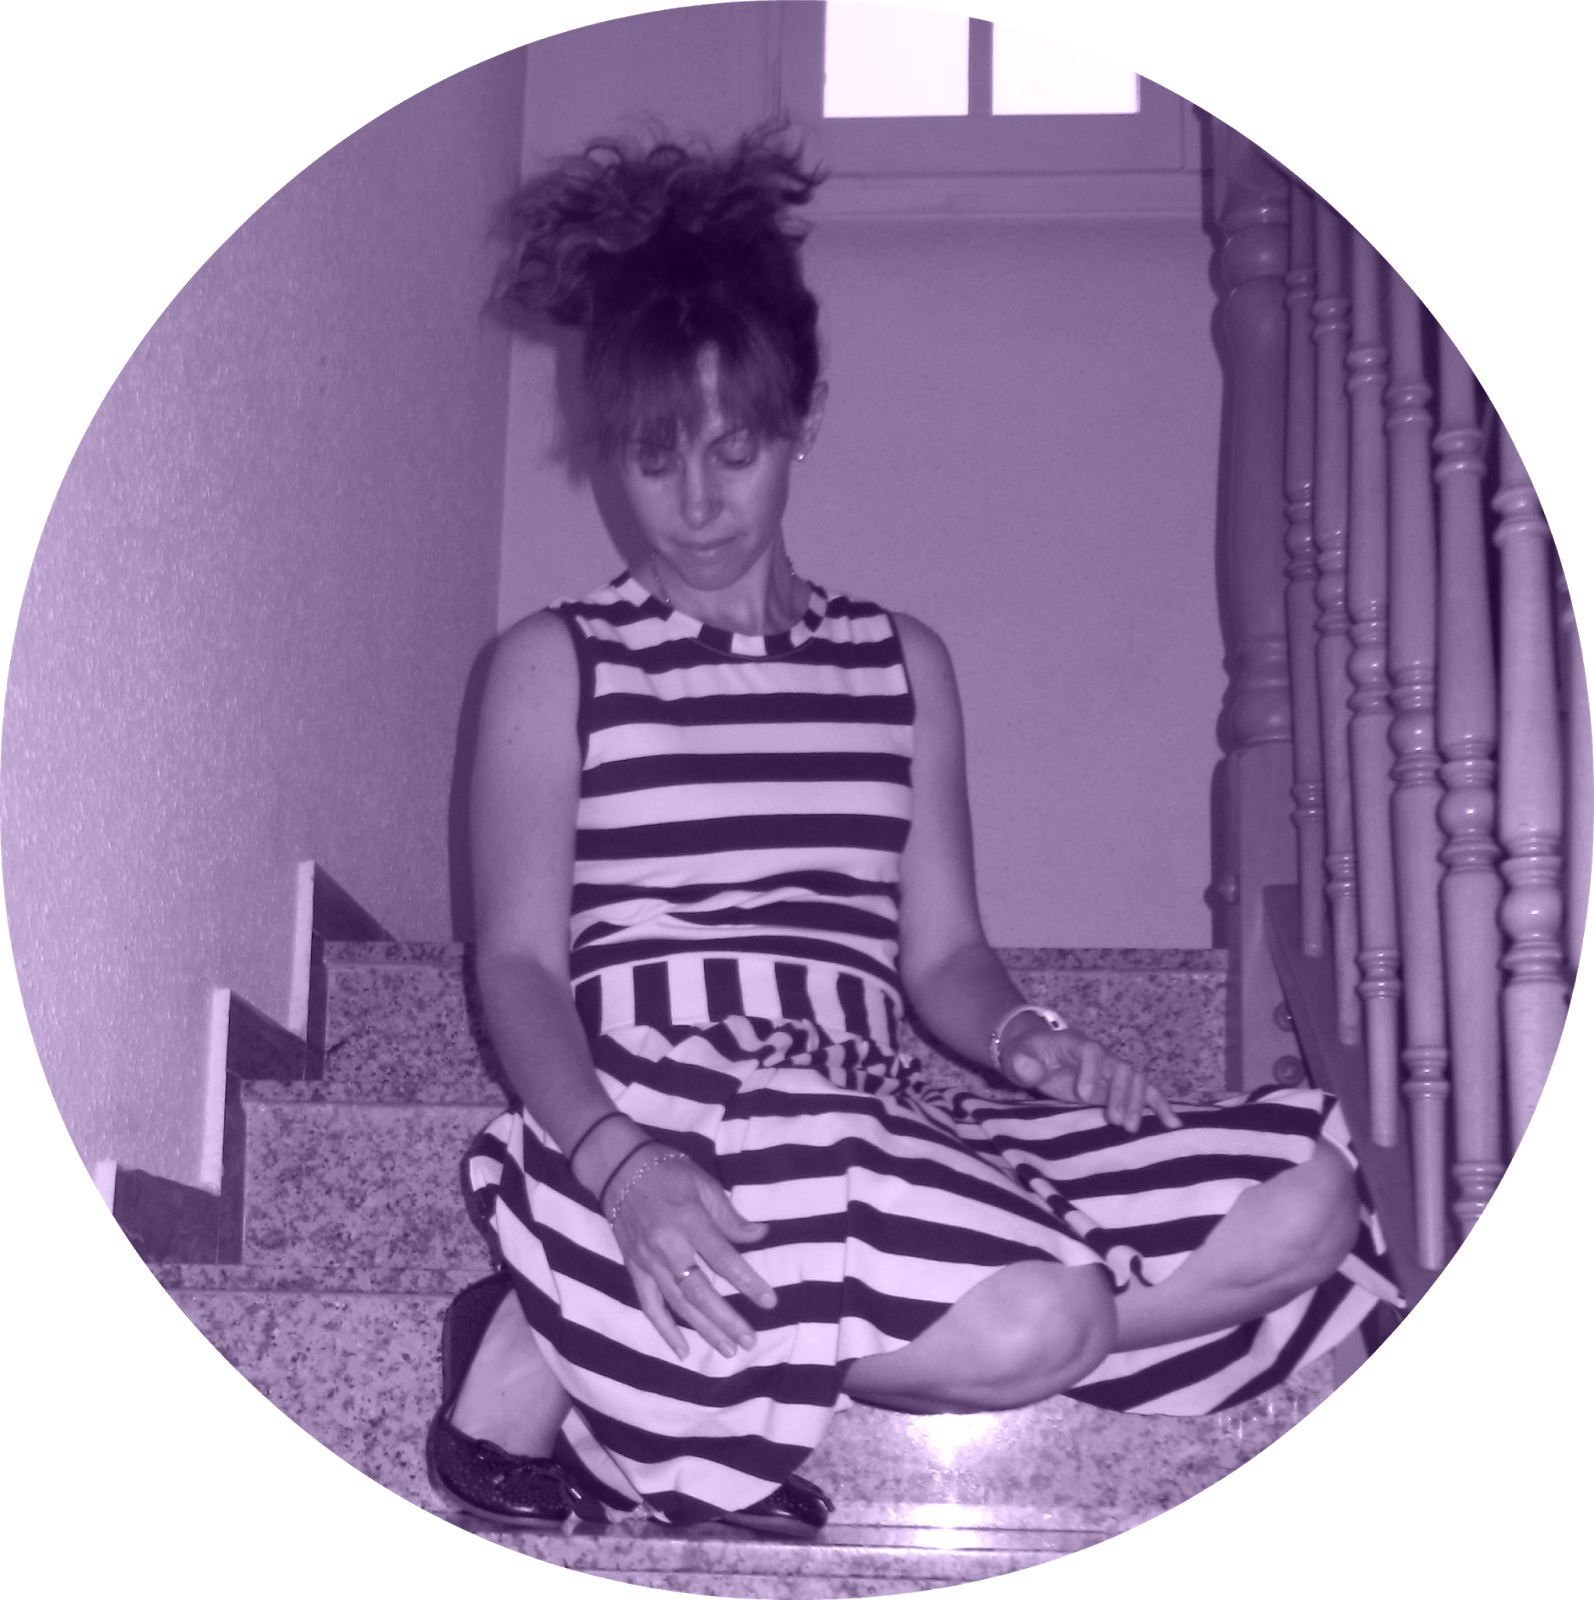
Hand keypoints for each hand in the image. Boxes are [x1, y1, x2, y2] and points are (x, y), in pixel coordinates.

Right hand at [606, 1147, 778, 1360]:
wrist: (619, 1168)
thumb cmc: (668, 1172)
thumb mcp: (703, 1184)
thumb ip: (730, 1217)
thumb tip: (760, 1235)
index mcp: (689, 1221)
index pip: (724, 1259)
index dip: (748, 1282)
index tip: (770, 1302)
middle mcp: (668, 1246)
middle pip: (700, 1291)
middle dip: (726, 1319)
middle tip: (750, 1340)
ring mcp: (648, 1261)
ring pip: (678, 1304)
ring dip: (703, 1329)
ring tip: (727, 1349)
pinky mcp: (634, 1269)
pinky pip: (650, 1305)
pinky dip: (664, 1330)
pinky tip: (682, 1351)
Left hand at [1001, 1018, 1182, 1132]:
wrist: (1037, 1052)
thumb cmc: (1027, 1055)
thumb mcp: (1017, 1057)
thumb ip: (1021, 1063)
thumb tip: (1027, 1068)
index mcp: (1075, 1044)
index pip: (1090, 1051)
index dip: (1091, 1072)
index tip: (1083, 1096)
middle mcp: (1100, 1055)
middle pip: (1119, 1067)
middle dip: (1119, 1093)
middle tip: (1113, 1120)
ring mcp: (1111, 1070)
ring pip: (1135, 1080)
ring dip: (1136, 1103)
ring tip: (1128, 1129)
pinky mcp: (1117, 1087)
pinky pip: (1145, 1092)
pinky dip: (1160, 1106)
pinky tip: (1173, 1124)